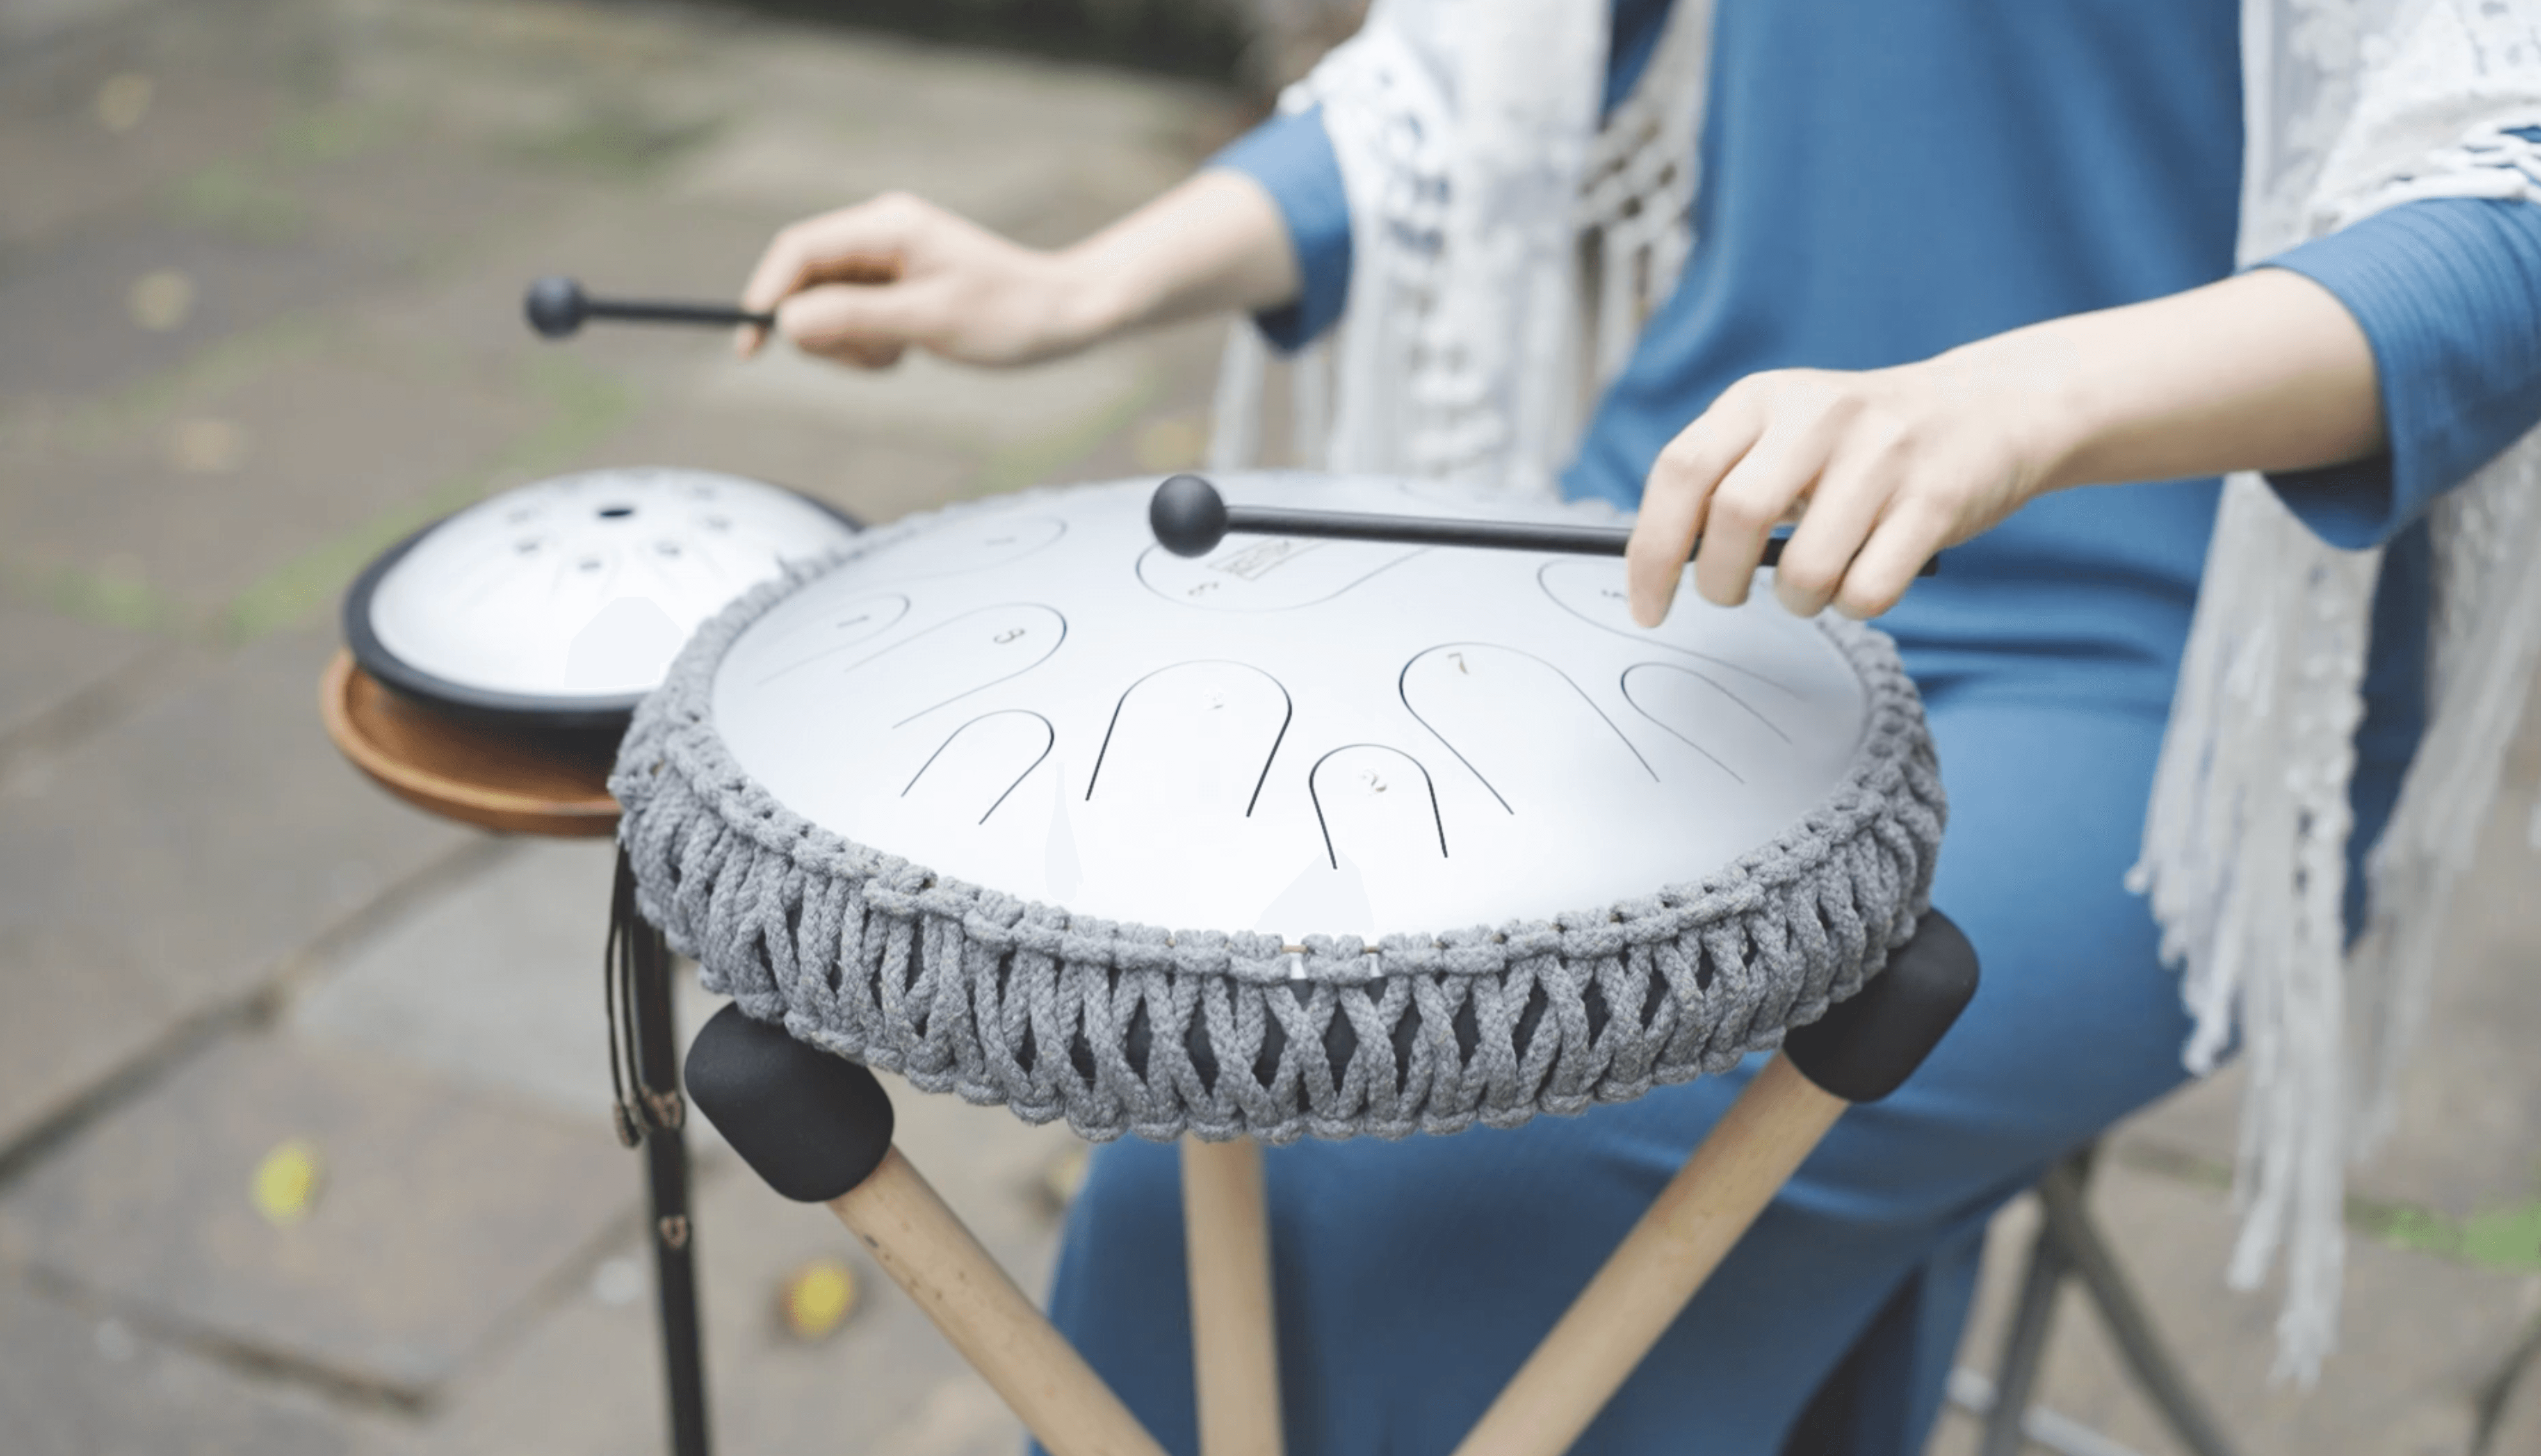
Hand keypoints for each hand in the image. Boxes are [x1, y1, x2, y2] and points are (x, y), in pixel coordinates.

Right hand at [737, 192, 1103, 369]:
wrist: (1067, 314)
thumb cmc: (1010, 315)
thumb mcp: (928, 322)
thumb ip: (855, 319)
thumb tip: (787, 322)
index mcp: (886, 226)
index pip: (797, 251)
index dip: (765, 296)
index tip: (751, 348)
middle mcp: (881, 232)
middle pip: (806, 282)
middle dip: (824, 332)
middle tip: (878, 358)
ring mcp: (887, 258)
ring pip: (826, 307)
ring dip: (850, 345)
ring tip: (902, 353)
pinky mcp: (896, 284)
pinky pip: (853, 319)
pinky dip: (869, 346)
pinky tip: (909, 350)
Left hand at [1626, 359, 2058, 623]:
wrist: (1988, 409)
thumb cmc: (1860, 444)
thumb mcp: (1783, 431)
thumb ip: (1720, 480)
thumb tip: (1656, 565)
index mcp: (1763, 397)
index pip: (1681, 471)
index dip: (1652, 550)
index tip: (1648, 608)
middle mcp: (1819, 414)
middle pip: (1735, 518)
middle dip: (1719, 582)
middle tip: (1729, 596)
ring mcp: (1883, 454)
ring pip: (1805, 570)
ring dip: (1798, 601)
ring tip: (1815, 580)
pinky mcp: (1935, 500)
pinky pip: (1868, 592)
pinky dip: (1855, 605)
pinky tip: (1866, 573)